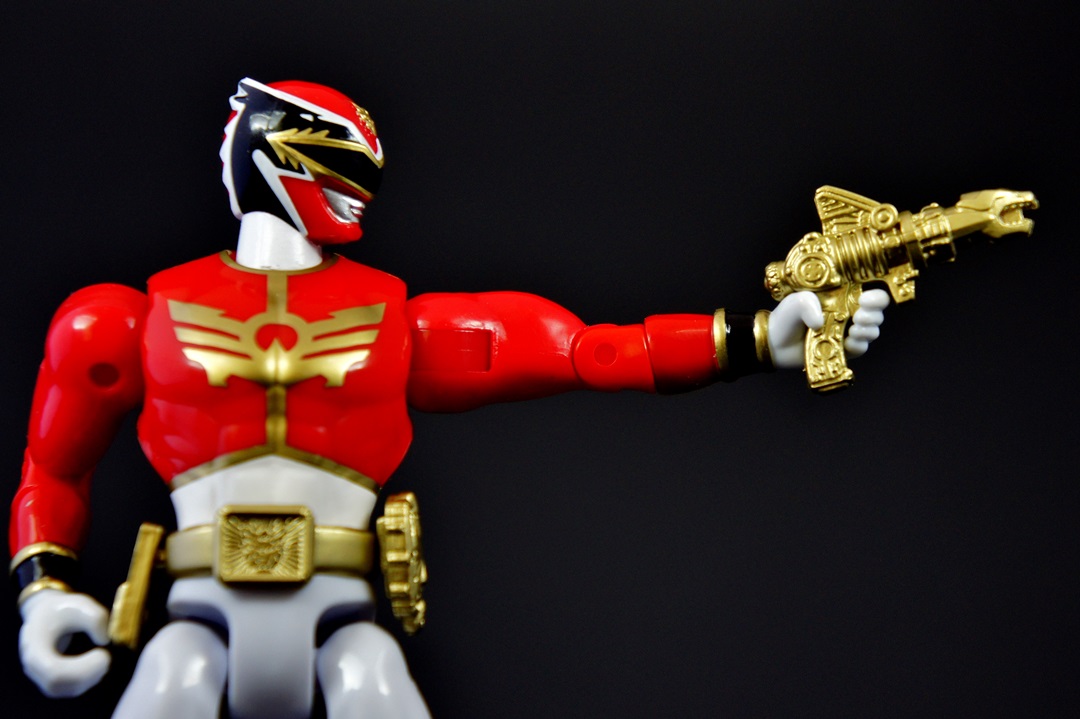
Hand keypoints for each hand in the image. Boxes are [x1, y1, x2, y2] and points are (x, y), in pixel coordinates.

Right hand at [19, 588, 110, 696]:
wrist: (46, 612)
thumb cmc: (64, 608)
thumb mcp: (81, 605)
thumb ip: (95, 618)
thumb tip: (105, 640)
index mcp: (35, 646)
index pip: (54, 672)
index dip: (81, 669)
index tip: (103, 652)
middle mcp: (33, 666)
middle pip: (59, 684)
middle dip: (88, 674)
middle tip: (107, 657)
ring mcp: (40, 676)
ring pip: (66, 689)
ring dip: (91, 677)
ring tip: (104, 657)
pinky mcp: (51, 680)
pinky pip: (70, 689)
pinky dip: (88, 679)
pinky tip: (99, 664)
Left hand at [768, 289, 888, 368]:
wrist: (776, 342)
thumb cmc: (787, 317)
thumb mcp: (797, 301)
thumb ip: (808, 304)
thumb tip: (820, 322)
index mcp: (844, 297)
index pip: (871, 294)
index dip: (876, 297)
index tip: (865, 300)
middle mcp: (850, 314)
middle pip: (877, 314)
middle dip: (873, 315)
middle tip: (858, 316)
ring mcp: (848, 332)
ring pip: (872, 331)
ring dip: (867, 330)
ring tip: (853, 330)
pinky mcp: (844, 349)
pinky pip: (861, 348)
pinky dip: (858, 345)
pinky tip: (848, 342)